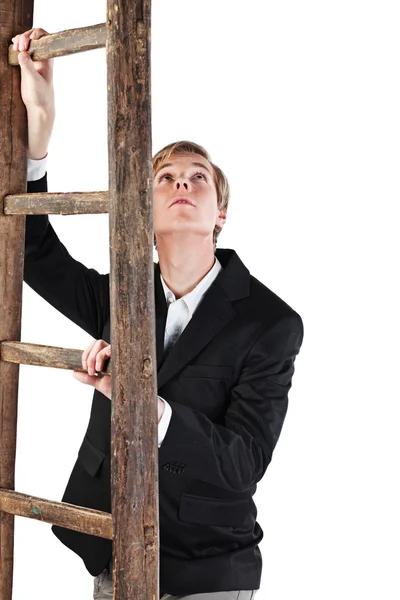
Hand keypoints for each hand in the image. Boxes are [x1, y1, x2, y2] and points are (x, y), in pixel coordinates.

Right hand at [12, 28, 54, 158]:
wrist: (39, 106)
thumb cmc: (41, 95)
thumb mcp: (34, 82)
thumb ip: (29, 68)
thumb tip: (22, 54)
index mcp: (48, 58)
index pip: (45, 37)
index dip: (36, 33)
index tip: (30, 40)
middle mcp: (42, 57)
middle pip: (34, 36)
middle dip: (25, 37)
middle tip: (20, 47)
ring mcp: (34, 59)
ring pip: (26, 41)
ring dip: (19, 40)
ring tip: (15, 48)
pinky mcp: (26, 63)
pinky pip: (21, 49)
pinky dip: (16, 46)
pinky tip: (13, 49)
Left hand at [73, 339, 165, 422]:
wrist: (129, 399)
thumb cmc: (118, 390)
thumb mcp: (99, 384)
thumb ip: (88, 378)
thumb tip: (74, 373)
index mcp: (106, 358)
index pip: (93, 347)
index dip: (85, 355)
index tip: (83, 368)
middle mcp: (112, 353)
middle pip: (96, 342)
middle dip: (88, 355)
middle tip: (89, 370)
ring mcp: (118, 354)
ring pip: (101, 343)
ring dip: (94, 356)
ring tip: (96, 370)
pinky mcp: (123, 356)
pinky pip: (110, 348)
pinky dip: (102, 355)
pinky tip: (101, 368)